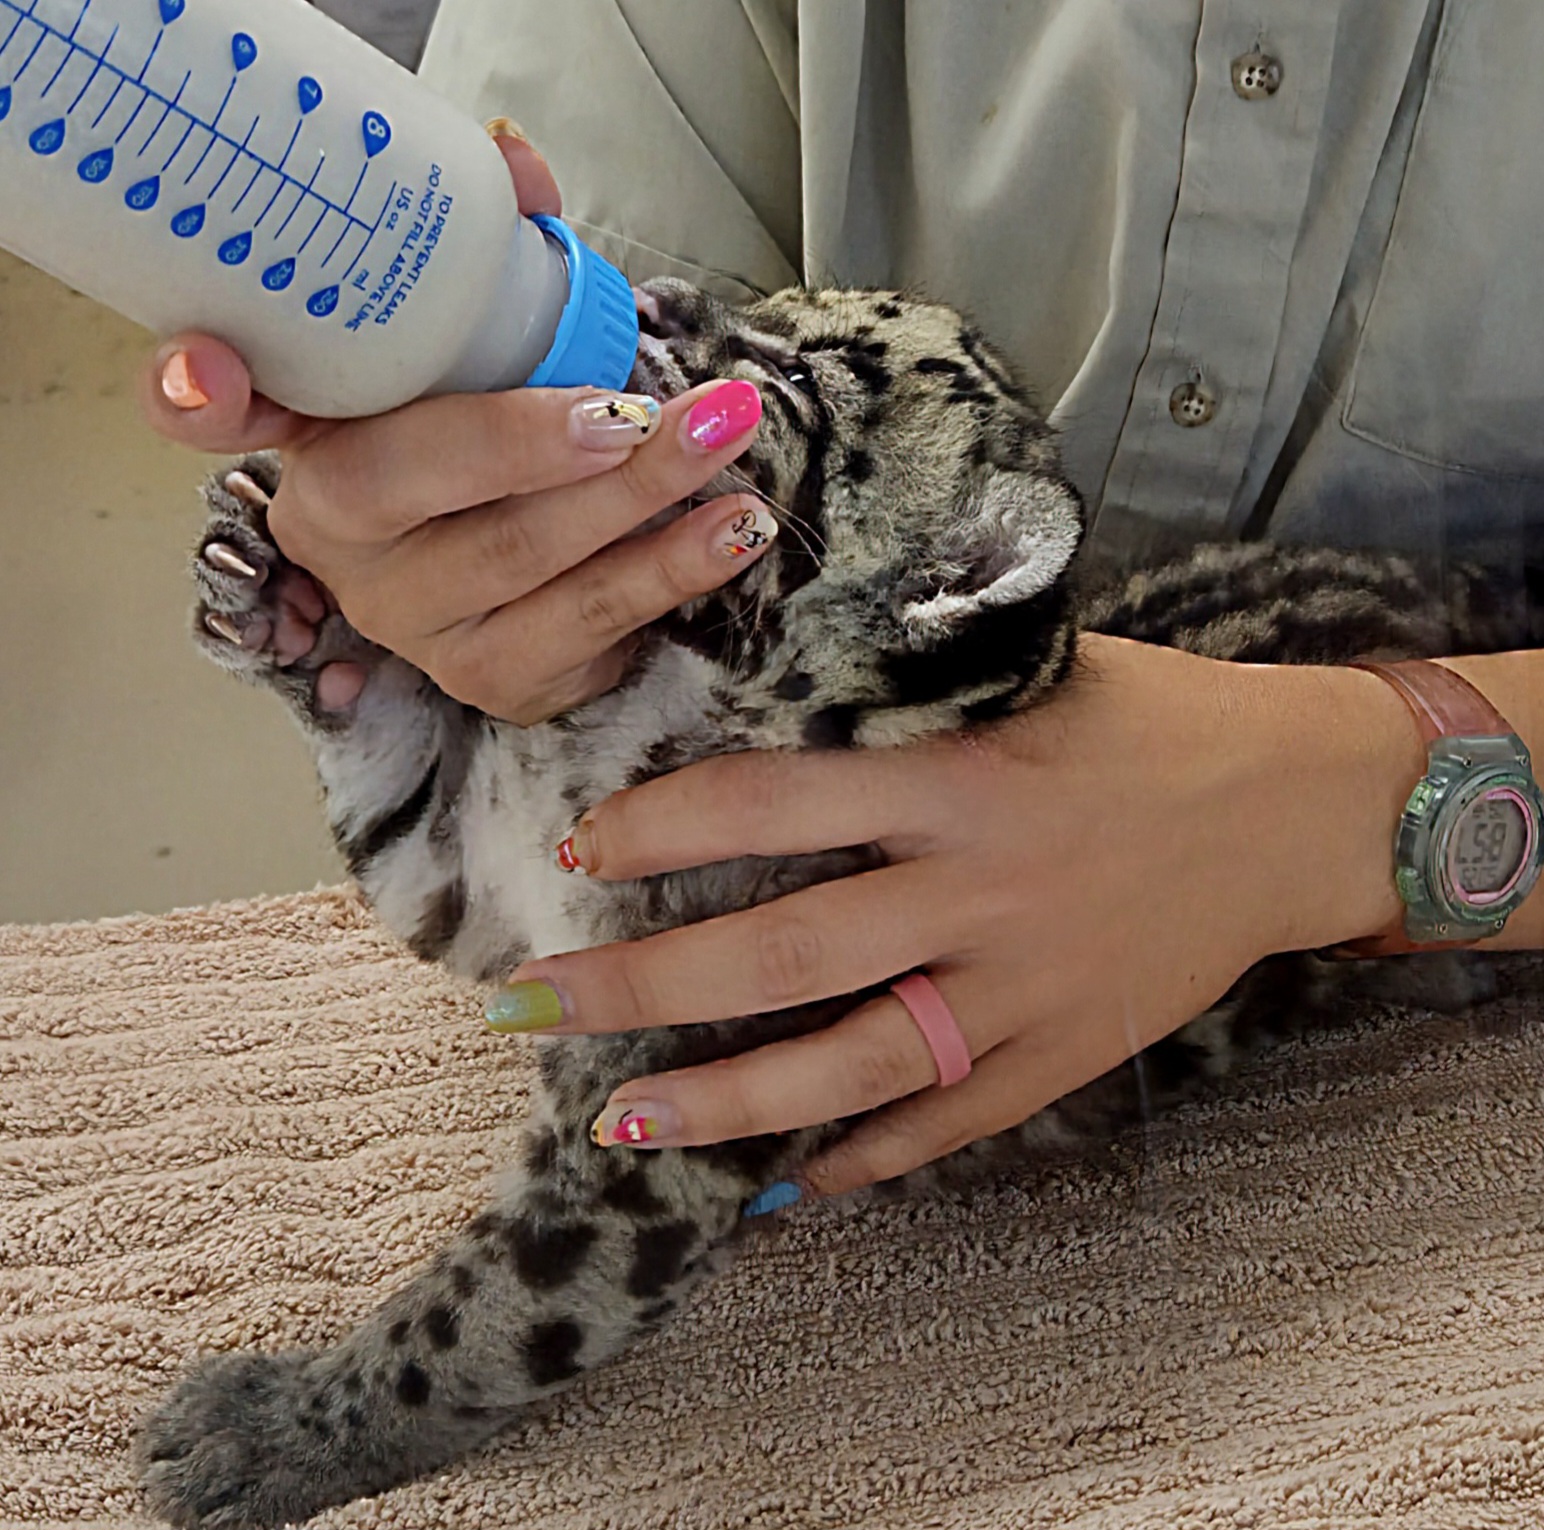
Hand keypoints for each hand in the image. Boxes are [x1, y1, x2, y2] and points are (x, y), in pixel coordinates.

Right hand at [136, 130, 771, 723]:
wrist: (537, 575)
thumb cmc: (502, 449)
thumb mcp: (485, 359)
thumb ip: (491, 265)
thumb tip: (520, 166)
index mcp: (314, 446)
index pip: (220, 416)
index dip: (199, 392)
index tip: (210, 366)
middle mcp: (345, 545)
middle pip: (425, 491)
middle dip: (553, 447)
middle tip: (659, 409)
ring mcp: (416, 624)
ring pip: (526, 563)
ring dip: (641, 505)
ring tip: (725, 446)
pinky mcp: (494, 680)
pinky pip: (587, 628)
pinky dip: (669, 572)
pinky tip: (729, 529)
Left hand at [490, 636, 1424, 1195]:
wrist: (1300, 804)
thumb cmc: (1154, 718)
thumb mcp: (1030, 673)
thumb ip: (908, 691)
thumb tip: (773, 706)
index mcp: (959, 778)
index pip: (775, 803)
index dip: (666, 826)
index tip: (584, 846)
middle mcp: (979, 889)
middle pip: (785, 955)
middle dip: (645, 987)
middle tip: (534, 1009)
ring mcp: (1024, 987)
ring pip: (853, 1064)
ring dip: (729, 1101)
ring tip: (627, 1123)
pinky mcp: (1067, 1052)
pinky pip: (952, 1122)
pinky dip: (868, 1158)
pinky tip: (790, 1184)